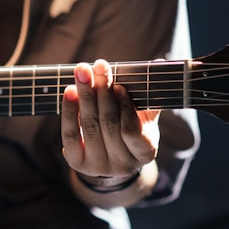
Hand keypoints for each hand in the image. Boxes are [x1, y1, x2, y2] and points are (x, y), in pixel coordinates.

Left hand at [61, 60, 159, 180]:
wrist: (109, 156)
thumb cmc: (130, 129)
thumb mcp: (144, 116)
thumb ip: (149, 94)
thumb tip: (159, 62)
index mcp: (144, 153)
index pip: (132, 131)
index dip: (125, 108)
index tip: (119, 86)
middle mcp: (122, 165)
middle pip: (108, 124)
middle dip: (102, 92)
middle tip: (99, 66)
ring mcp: (98, 166)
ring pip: (89, 126)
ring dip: (85, 96)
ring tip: (82, 72)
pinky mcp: (77, 163)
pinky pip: (70, 134)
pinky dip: (69, 111)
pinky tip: (70, 91)